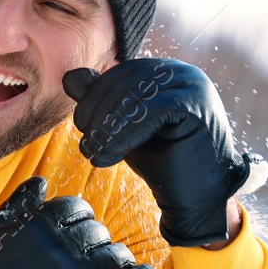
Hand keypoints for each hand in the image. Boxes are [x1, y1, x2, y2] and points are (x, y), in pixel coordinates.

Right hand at [0, 177, 158, 268]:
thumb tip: (42, 183)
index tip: (74, 229)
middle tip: (85, 253)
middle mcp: (66, 246)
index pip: (77, 208)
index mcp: (43, 224)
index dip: (78, 217)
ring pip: (116, 255)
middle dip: (94, 240)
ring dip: (116, 258)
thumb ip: (20, 204)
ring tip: (109, 265)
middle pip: (98, 231)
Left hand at [63, 59, 252, 247]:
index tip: (81, 126)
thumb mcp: (123, 127)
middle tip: (87, 143)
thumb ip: (101, 101)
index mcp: (167, 73)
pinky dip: (125, 133)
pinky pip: (151, 110)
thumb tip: (70, 76)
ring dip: (108, 126)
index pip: (121, 73)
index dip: (94, 96)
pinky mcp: (197, 107)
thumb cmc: (160, 161)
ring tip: (94, 152)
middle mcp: (183, 74)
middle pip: (126, 81)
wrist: (193, 196)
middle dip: (98, 112)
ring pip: (135, 95)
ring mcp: (193, 88)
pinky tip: (113, 154)